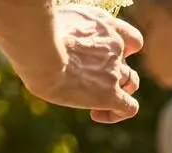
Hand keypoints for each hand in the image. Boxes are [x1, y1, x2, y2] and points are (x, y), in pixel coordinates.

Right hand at [17, 4, 144, 122]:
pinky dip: (115, 114)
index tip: (102, 57)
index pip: (131, 40)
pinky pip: (128, 109)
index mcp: (106, 26)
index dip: (124, 50)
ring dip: (116, 92)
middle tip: (85, 79)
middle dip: (112, 73)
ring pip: (131, 83)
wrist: (41, 52)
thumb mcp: (61, 19)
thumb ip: (74, 29)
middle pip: (126, 63)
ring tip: (91, 97)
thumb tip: (65, 38)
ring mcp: (115, 71)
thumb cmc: (40, 33)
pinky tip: (95, 114)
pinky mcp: (110, 94)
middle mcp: (116, 47)